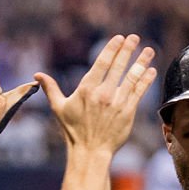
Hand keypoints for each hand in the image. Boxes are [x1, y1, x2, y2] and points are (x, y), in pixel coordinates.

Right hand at [35, 35, 155, 152]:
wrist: (90, 151)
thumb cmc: (73, 131)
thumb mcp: (59, 108)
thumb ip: (51, 89)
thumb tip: (37, 75)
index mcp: (86, 89)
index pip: (102, 63)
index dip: (112, 49)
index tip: (120, 38)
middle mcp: (103, 93)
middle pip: (118, 66)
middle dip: (127, 50)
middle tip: (134, 37)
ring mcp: (117, 102)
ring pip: (132, 77)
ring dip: (141, 62)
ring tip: (149, 50)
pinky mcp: (128, 112)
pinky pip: (139, 92)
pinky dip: (146, 80)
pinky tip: (151, 70)